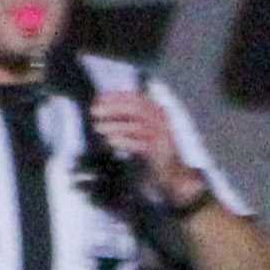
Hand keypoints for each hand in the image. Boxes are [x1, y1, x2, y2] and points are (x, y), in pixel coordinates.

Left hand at [88, 88, 204, 206]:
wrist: (174, 173)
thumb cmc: (154, 151)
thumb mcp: (143, 130)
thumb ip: (128, 119)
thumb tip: (104, 110)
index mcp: (156, 111)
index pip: (135, 98)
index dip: (115, 97)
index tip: (98, 99)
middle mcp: (161, 120)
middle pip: (135, 109)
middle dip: (113, 108)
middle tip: (95, 111)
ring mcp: (162, 135)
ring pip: (136, 126)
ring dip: (115, 125)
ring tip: (98, 127)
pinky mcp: (160, 151)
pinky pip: (140, 144)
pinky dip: (123, 141)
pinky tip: (111, 141)